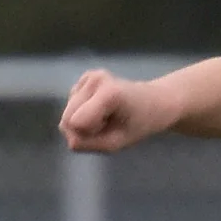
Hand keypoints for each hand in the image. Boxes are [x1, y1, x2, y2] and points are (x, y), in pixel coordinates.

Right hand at [59, 69, 179, 153]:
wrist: (154, 102)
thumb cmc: (140, 124)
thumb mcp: (117, 143)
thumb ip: (88, 143)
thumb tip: (67, 133)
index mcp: (108, 93)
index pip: (75, 124)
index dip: (89, 135)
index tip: (108, 130)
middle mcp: (94, 79)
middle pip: (67, 118)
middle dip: (83, 130)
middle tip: (107, 126)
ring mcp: (87, 76)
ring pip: (67, 113)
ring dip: (83, 122)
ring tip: (106, 117)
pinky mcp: (83, 77)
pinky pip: (71, 105)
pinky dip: (83, 112)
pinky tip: (101, 109)